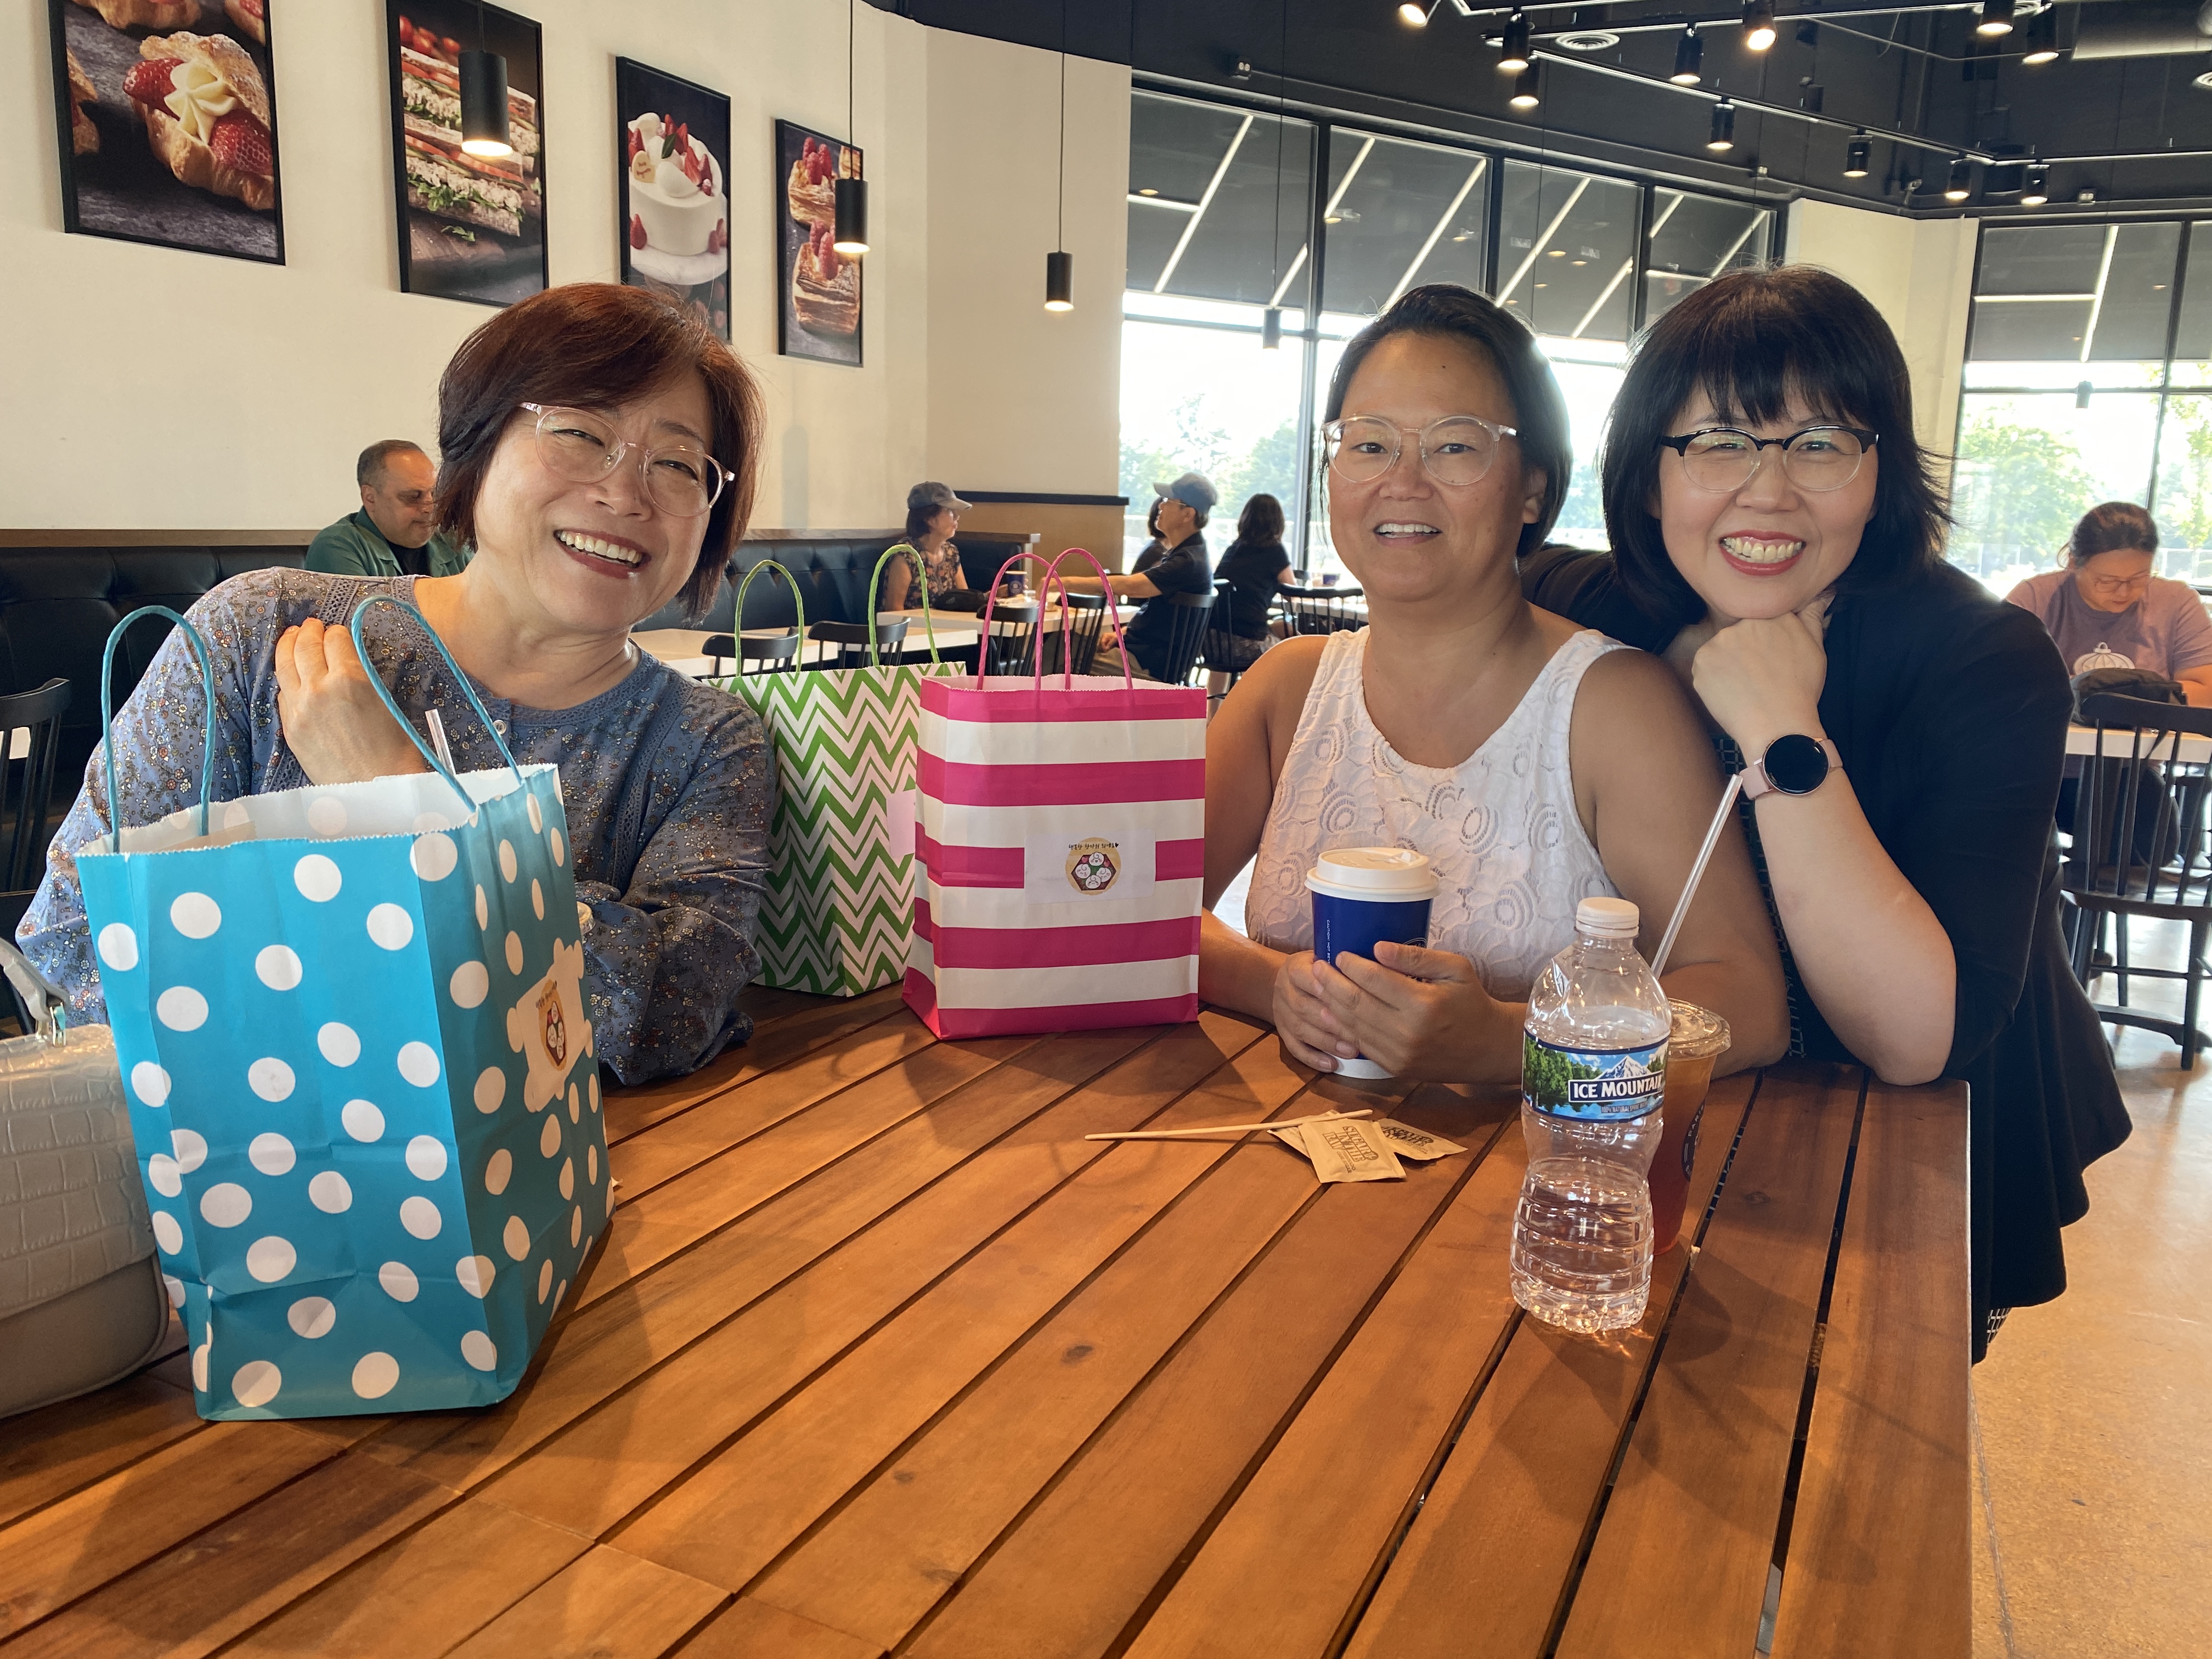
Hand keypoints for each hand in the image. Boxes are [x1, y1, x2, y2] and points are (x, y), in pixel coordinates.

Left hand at [273, 618, 429, 785]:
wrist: (375, 789)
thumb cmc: (395, 751)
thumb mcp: (388, 703)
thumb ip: (364, 677)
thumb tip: (348, 661)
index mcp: (351, 678)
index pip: (336, 639)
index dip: (338, 631)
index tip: (339, 631)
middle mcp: (319, 687)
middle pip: (306, 645)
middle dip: (310, 631)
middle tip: (312, 625)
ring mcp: (299, 707)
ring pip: (285, 664)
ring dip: (289, 644)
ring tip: (293, 636)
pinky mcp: (290, 726)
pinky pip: (282, 691)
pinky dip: (286, 676)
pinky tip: (291, 672)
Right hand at [1271, 950, 1351, 1071]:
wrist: (1287, 981)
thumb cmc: (1318, 969)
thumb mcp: (1325, 957)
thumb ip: (1343, 965)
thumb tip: (1378, 964)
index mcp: (1295, 968)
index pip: (1306, 977)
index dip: (1326, 988)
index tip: (1350, 998)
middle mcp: (1284, 990)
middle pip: (1302, 1007)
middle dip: (1330, 1021)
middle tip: (1356, 1032)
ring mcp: (1281, 1013)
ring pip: (1300, 1030)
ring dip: (1326, 1042)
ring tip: (1351, 1051)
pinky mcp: (1282, 1032)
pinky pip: (1294, 1048)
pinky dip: (1313, 1059)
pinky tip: (1332, 1065)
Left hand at [1306, 942, 1519, 1082]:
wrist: (1486, 1048)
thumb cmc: (1471, 1001)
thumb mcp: (1455, 969)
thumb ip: (1416, 957)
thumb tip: (1377, 947)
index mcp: (1423, 1004)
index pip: (1374, 980)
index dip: (1352, 965)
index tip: (1339, 953)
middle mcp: (1407, 1031)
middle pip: (1356, 1003)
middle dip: (1332, 982)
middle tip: (1317, 966)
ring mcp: (1398, 1053)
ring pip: (1353, 1025)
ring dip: (1331, 1004)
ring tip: (1317, 985)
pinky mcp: (1395, 1067)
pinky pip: (1361, 1044)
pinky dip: (1342, 1027)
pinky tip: (1331, 1011)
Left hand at [1689, 594, 1831, 754]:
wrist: (1778, 725)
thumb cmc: (1801, 690)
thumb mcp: (1815, 649)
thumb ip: (1812, 617)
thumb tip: (1821, 594)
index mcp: (1773, 615)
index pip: (1761, 619)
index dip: (1764, 641)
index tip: (1768, 659)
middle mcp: (1744, 622)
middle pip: (1739, 632)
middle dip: (1745, 650)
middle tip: (1758, 675)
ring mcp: (1720, 641)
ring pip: (1720, 648)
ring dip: (1728, 663)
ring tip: (1745, 685)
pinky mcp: (1701, 661)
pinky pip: (1705, 666)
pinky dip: (1714, 678)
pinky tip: (1731, 692)